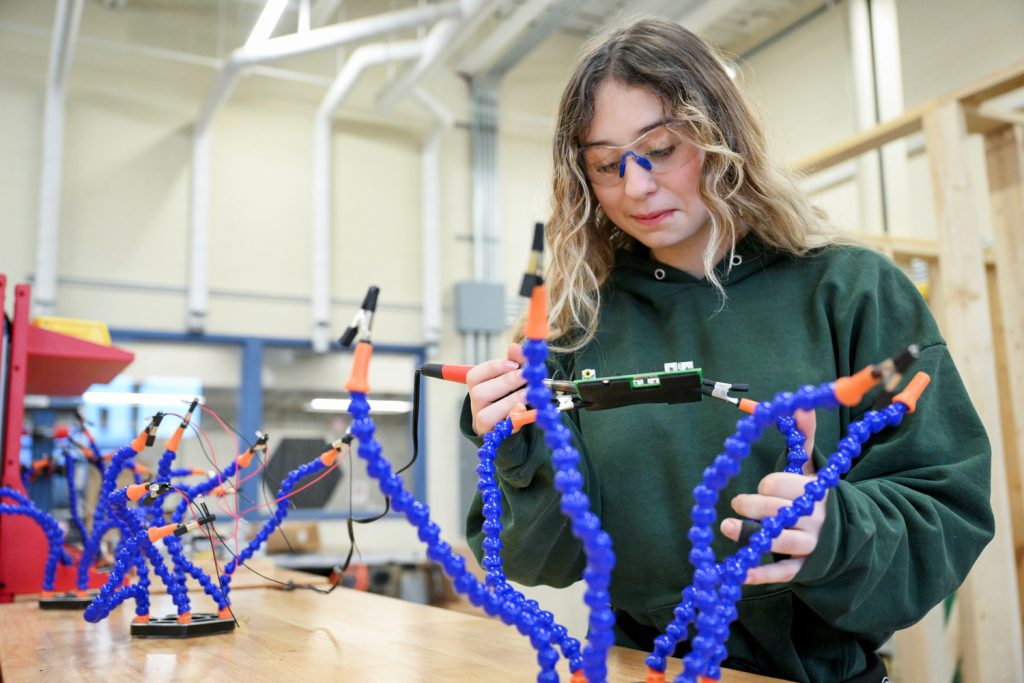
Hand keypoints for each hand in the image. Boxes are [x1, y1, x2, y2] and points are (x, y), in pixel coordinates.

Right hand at [466, 343, 527, 435]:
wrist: (510, 419)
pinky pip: (499, 429)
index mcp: (476, 384)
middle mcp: (475, 402)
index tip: (514, 365)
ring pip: (487, 413)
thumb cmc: (508, 392)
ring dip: (510, 402)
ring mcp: (481, 420)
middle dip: (506, 383)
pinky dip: (513, 420)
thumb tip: (515, 347)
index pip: (475, 375)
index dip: (495, 368)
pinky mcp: (492, 434)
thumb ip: (514, 361)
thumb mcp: (512, 374)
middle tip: (526, 378)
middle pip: (480, 393)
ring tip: (528, 394)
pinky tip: (524, 411)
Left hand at [720, 409, 823, 583]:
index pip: (782, 485)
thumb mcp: (812, 468)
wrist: (847, 537)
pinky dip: (759, 574)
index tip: (762, 486)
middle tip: (737, 504)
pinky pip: (781, 572)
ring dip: (749, 536)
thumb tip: (800, 404)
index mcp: (815, 491)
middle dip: (752, 506)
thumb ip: (805, 438)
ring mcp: (810, 546)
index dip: (766, 485)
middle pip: (777, 512)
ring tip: (726, 528)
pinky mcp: (804, 569)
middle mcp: (815, 519)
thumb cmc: (816, 497)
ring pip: (779, 542)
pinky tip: (738, 573)